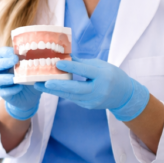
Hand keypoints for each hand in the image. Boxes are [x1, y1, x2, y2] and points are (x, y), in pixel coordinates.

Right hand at [0, 47, 41, 119]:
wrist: (31, 97)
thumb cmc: (32, 78)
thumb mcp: (35, 69)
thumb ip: (37, 61)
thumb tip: (50, 53)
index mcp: (7, 61)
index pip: (1, 53)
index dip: (6, 52)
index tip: (16, 53)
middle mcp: (1, 71)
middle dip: (3, 62)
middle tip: (15, 61)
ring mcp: (1, 83)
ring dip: (5, 78)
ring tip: (15, 78)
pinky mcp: (3, 93)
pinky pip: (3, 91)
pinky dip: (11, 89)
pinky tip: (19, 88)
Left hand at [34, 58, 149, 121]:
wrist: (124, 95)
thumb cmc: (111, 75)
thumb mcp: (100, 65)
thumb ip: (82, 63)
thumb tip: (65, 56)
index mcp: (103, 76)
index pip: (85, 71)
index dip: (71, 68)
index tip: (57, 63)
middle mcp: (99, 90)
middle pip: (76, 88)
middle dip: (58, 85)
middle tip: (43, 82)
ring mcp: (93, 100)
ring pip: (71, 95)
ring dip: (54, 90)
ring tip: (39, 85)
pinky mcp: (88, 105)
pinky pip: (72, 98)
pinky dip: (61, 93)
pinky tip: (49, 88)